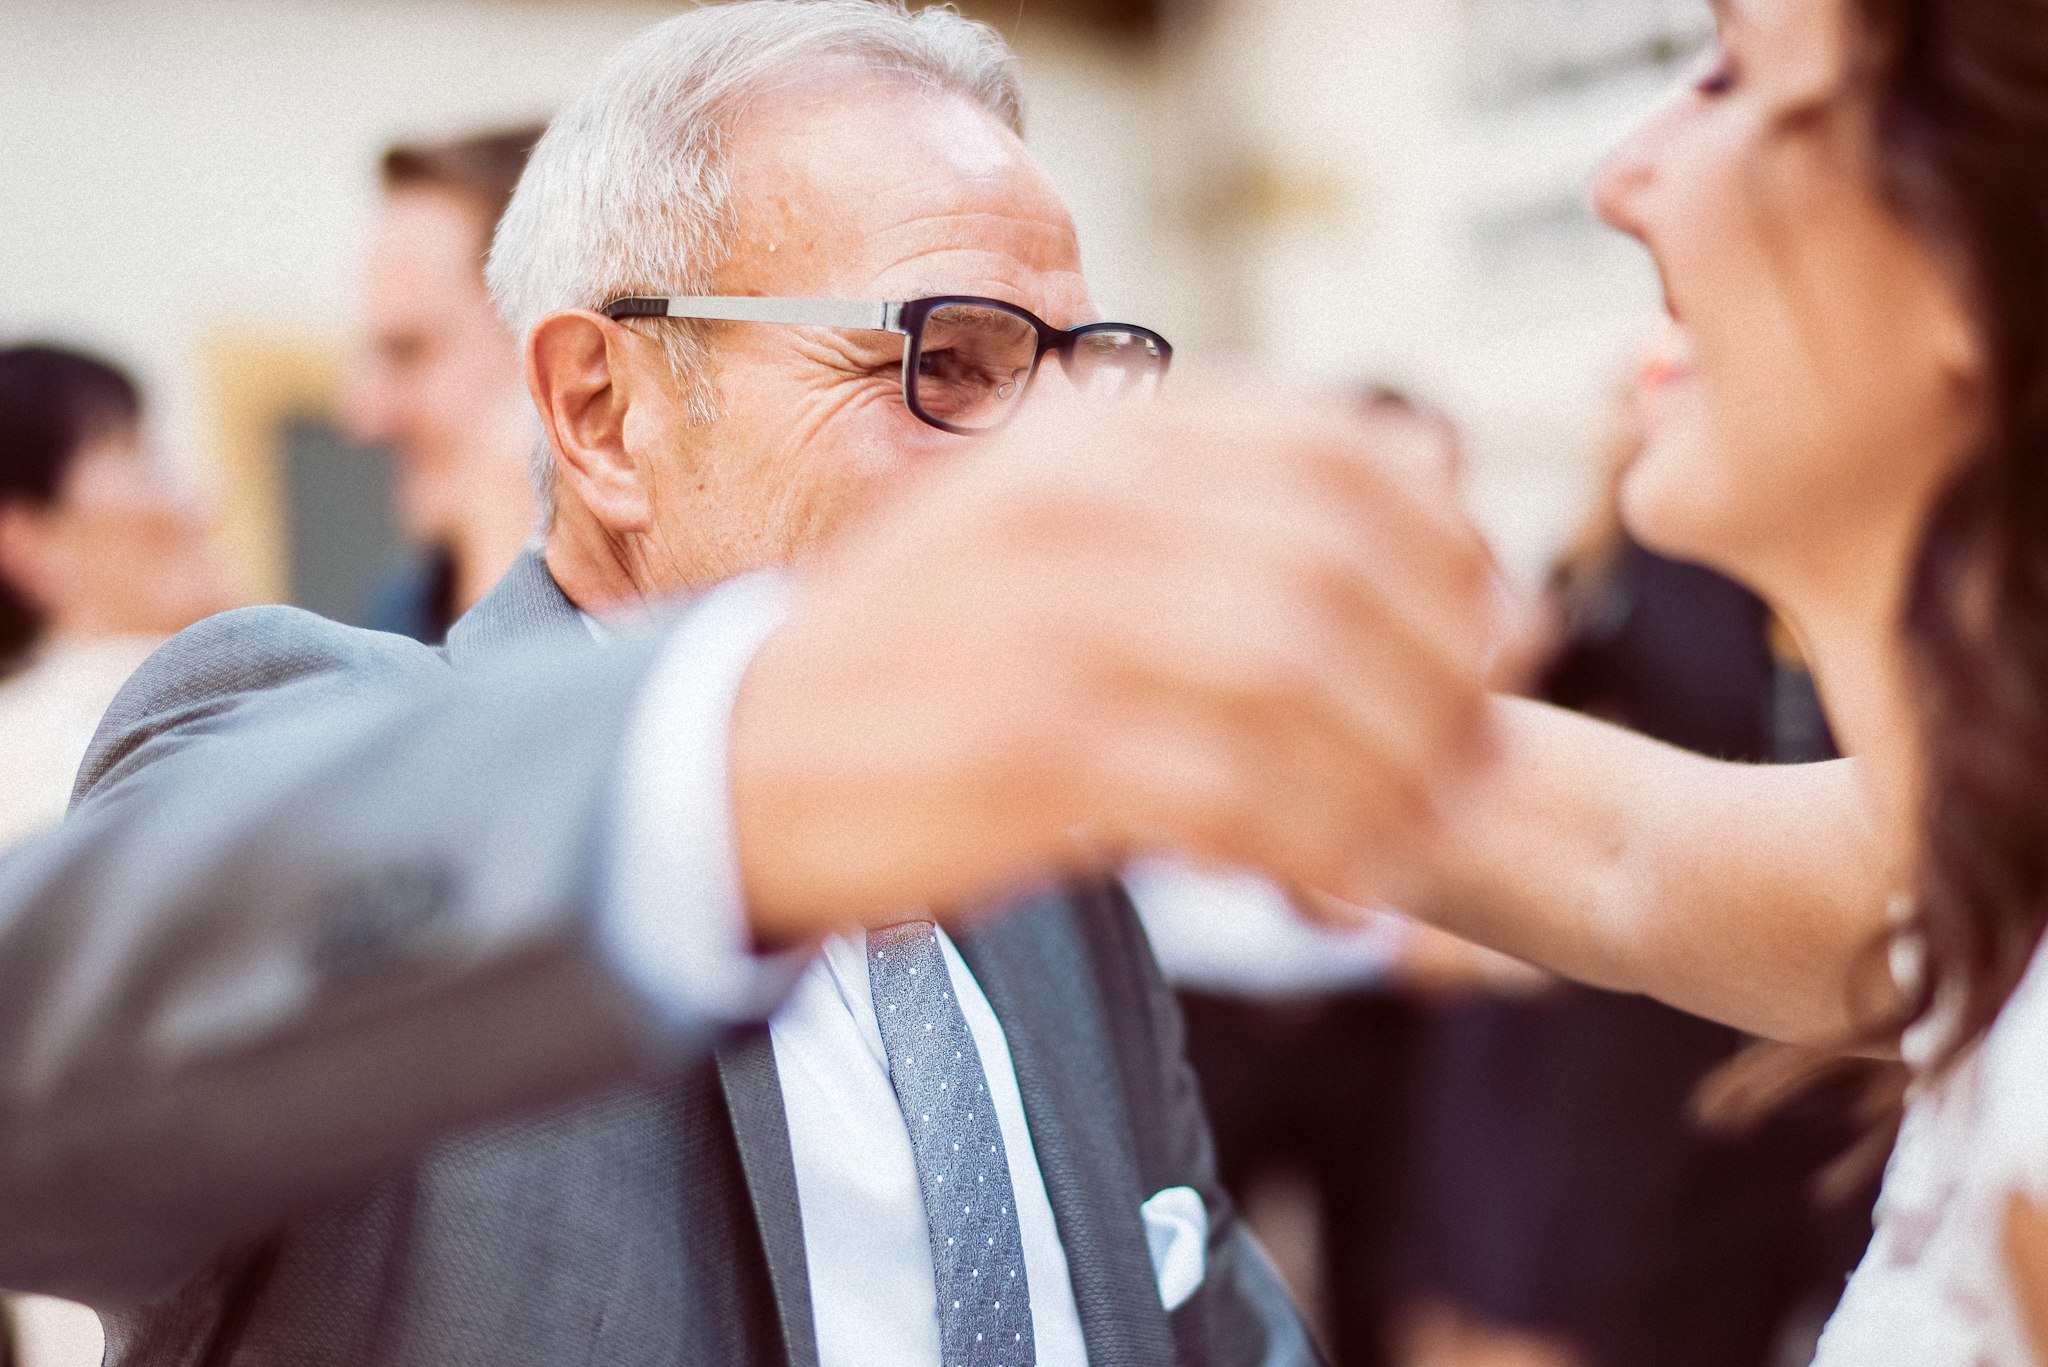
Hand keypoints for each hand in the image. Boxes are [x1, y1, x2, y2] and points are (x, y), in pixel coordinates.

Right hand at [729, 381, 1498, 942]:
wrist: (743, 757)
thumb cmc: (927, 657)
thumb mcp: (1046, 529)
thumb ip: (1199, 512)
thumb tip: (1418, 521)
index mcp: (1096, 434)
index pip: (1343, 453)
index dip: (1452, 550)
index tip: (1499, 634)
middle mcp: (1077, 501)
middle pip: (1342, 569)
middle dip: (1443, 676)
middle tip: (1477, 759)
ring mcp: (1048, 617)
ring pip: (1301, 681)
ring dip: (1392, 775)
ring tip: (1417, 837)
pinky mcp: (1025, 747)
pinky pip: (1232, 795)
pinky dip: (1314, 848)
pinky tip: (1340, 895)